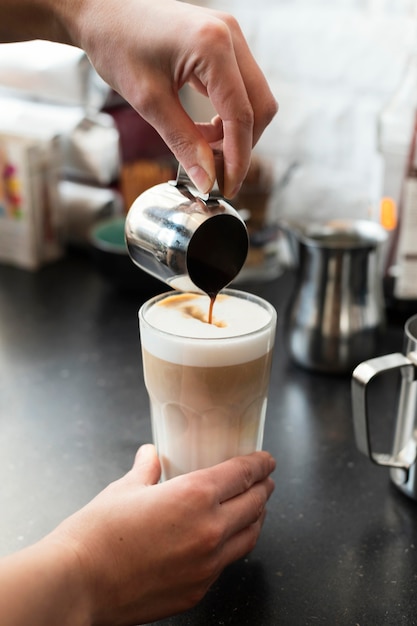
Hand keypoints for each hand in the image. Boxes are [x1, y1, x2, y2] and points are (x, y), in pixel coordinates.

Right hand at [53, 444, 275, 624]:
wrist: (78, 584)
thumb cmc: (97, 534)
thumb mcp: (124, 489)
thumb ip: (146, 469)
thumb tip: (151, 454)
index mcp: (195, 496)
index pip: (243, 474)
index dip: (259, 464)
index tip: (266, 460)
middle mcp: (210, 530)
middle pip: (254, 504)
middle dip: (264, 488)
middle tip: (265, 480)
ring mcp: (207, 565)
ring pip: (249, 537)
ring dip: (257, 518)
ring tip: (255, 508)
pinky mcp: (198, 590)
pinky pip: (226, 563)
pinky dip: (232, 546)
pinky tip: (223, 541)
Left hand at [58, 0, 277, 196]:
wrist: (101, 11)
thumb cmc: (116, 44)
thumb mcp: (149, 101)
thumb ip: (183, 142)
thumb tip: (207, 179)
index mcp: (213, 45)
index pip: (242, 115)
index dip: (238, 158)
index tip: (226, 187)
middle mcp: (230, 35)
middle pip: (259, 107)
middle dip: (242, 146)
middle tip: (216, 174)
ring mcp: (230, 36)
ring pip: (254, 99)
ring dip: (236, 132)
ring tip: (206, 152)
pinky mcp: (223, 43)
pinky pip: (240, 88)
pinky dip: (229, 116)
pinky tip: (205, 131)